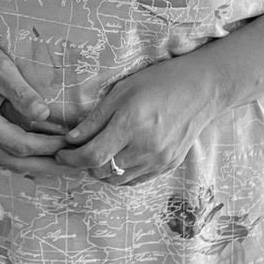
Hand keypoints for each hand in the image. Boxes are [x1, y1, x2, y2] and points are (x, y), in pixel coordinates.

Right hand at [0, 37, 71, 177]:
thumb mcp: (1, 69)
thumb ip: (22, 93)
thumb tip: (44, 115)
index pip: (21, 145)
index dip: (49, 146)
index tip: (73, 142)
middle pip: (17, 162)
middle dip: (49, 166)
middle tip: (77, 166)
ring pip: (11, 163)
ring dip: (39, 166)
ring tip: (66, 166)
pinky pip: (4, 156)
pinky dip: (26, 159)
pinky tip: (45, 158)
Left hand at [54, 55, 219, 184]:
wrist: (202, 89)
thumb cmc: (159, 83)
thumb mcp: (122, 91)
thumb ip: (95, 119)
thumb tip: (71, 140)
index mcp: (131, 125)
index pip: (92, 156)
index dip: (71, 159)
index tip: (62, 154)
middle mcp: (146, 148)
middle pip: (102, 171)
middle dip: (84, 164)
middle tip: (78, 151)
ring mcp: (159, 160)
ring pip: (117, 179)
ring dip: (102, 171)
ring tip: (99, 153)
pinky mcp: (167, 166)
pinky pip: (135, 180)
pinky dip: (121, 174)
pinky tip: (119, 158)